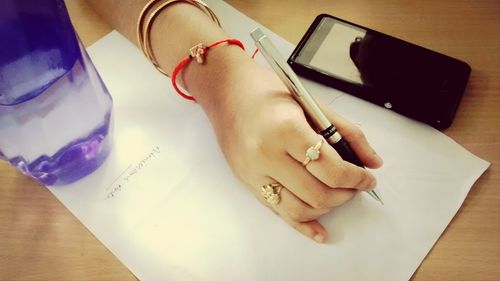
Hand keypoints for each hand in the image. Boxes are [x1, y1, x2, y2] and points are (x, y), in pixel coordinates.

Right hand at [192, 51, 382, 242]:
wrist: (226, 92)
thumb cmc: (267, 91)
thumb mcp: (312, 103)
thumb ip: (346, 132)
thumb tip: (372, 162)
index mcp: (285, 130)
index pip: (331, 169)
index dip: (356, 178)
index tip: (367, 177)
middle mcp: (266, 155)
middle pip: (317, 194)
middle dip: (346, 194)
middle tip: (356, 185)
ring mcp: (253, 173)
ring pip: (299, 209)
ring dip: (328, 207)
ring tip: (339, 194)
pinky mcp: (247, 183)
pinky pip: (278, 212)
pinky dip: (303, 225)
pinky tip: (320, 232)